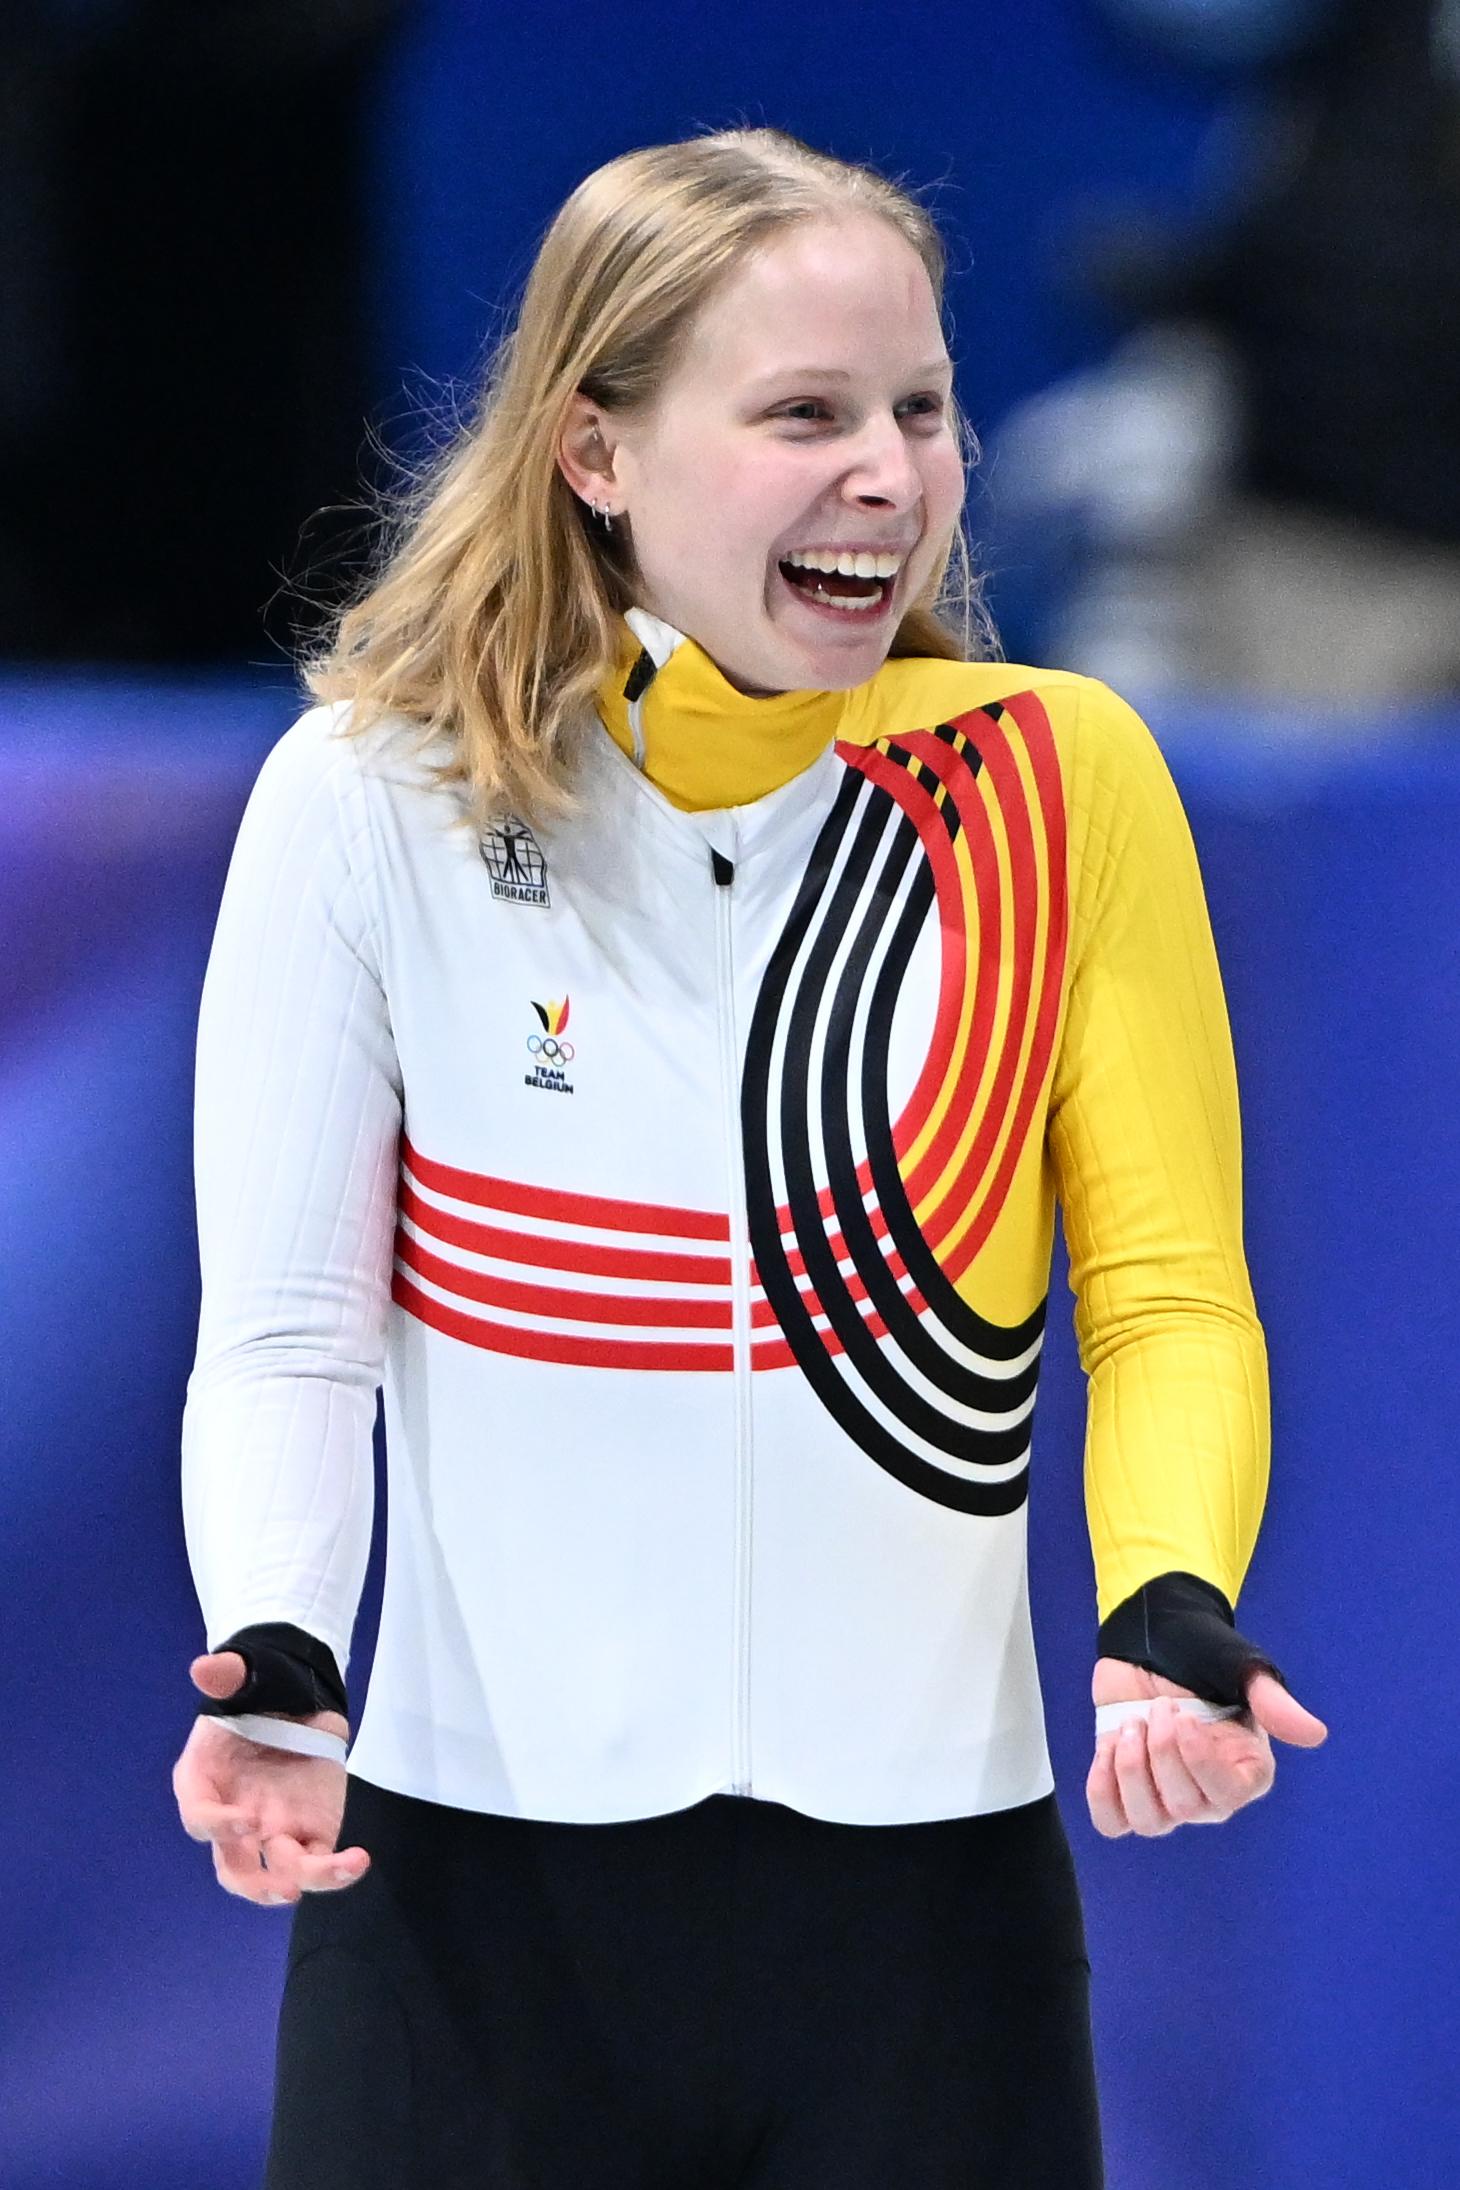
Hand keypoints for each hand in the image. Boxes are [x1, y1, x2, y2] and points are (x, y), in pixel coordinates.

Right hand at [173, 1650, 370, 1906]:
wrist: (296, 1695)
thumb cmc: (259, 1689)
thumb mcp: (243, 1673)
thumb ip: (227, 1674)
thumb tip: (206, 1667)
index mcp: (204, 1781)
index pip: (199, 1815)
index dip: (217, 1825)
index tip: (245, 1819)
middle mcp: (233, 1814)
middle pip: (232, 1865)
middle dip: (250, 1882)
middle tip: (277, 1887)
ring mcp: (272, 1828)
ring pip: (275, 1873)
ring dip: (294, 1884)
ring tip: (325, 1878)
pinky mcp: (310, 1831)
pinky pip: (317, 1861)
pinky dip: (336, 1871)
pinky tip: (357, 1861)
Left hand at [1086, 1654, 1327, 1838]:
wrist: (1150, 1640)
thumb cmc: (1201, 1651)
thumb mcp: (1238, 1665)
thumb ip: (1271, 1700)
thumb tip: (1315, 1734)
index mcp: (1245, 1769)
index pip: (1228, 1796)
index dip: (1199, 1764)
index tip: (1184, 1719)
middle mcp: (1209, 1793)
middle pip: (1184, 1808)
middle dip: (1162, 1752)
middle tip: (1161, 1707)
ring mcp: (1166, 1796)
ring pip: (1149, 1822)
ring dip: (1131, 1771)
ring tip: (1130, 1725)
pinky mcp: (1126, 1789)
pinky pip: (1112, 1821)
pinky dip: (1102, 1792)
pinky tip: (1107, 1748)